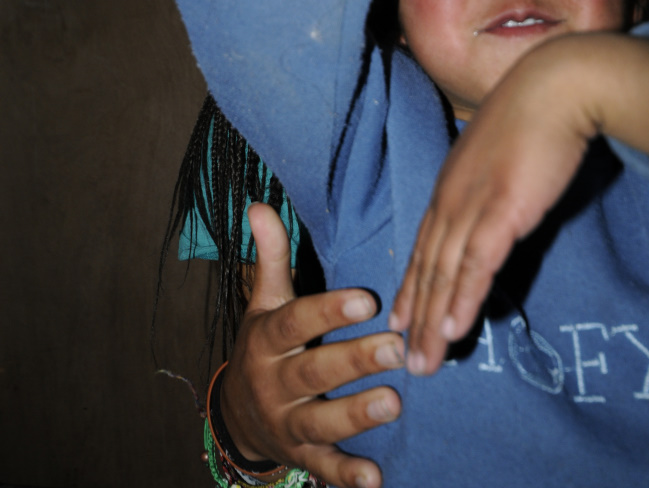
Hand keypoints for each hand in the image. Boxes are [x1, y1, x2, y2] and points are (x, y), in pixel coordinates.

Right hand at [220, 203, 403, 487]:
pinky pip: (321, 468)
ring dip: (356, 416)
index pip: (295, 322)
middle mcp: (273, 381)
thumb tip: (260, 205)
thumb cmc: (263, 344)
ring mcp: (285, 422)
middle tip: (396, 349)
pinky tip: (375, 479)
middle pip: (313, 371)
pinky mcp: (299, 456)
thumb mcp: (263, 301)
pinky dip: (346, 476)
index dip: (328, 312)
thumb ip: (270, 256)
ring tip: (394, 403)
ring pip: (320, 420)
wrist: (236, 412)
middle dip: (354, 361)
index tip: (367, 299)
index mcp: (265, 338)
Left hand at [390, 35, 594, 375]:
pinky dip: (463, 297)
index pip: (424, 245)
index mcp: (449, 186)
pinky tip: (455, 327)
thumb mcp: (497, 156)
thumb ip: (489, 187)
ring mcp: (472, 205)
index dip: (413, 284)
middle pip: (427, 266)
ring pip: (444, 273)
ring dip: (434, 320)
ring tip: (426, 360)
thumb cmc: (530, 114)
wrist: (552, 86)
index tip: (402, 315)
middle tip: (409, 357)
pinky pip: (476, 263)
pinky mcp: (501, 210)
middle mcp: (450, 199)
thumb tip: (493, 210)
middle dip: (417, 314)